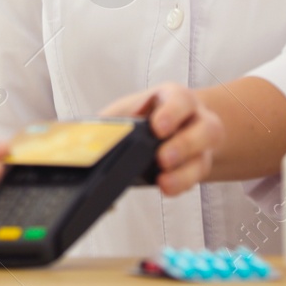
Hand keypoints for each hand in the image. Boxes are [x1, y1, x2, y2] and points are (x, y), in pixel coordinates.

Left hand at [100, 82, 223, 195]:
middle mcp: (196, 119)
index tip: (157, 128)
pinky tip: (167, 188)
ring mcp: (201, 146)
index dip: (171, 114)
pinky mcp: (199, 166)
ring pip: (204, 158)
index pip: (180, 100)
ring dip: (185, 173)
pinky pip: (197, 178)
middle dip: (183, 146)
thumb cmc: (143, 115)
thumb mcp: (126, 110)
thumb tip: (79, 140)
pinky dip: (181, 185)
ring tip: (164, 183)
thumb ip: (106, 123)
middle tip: (162, 159)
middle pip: (205, 130)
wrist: (171, 124)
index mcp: (174, 98)